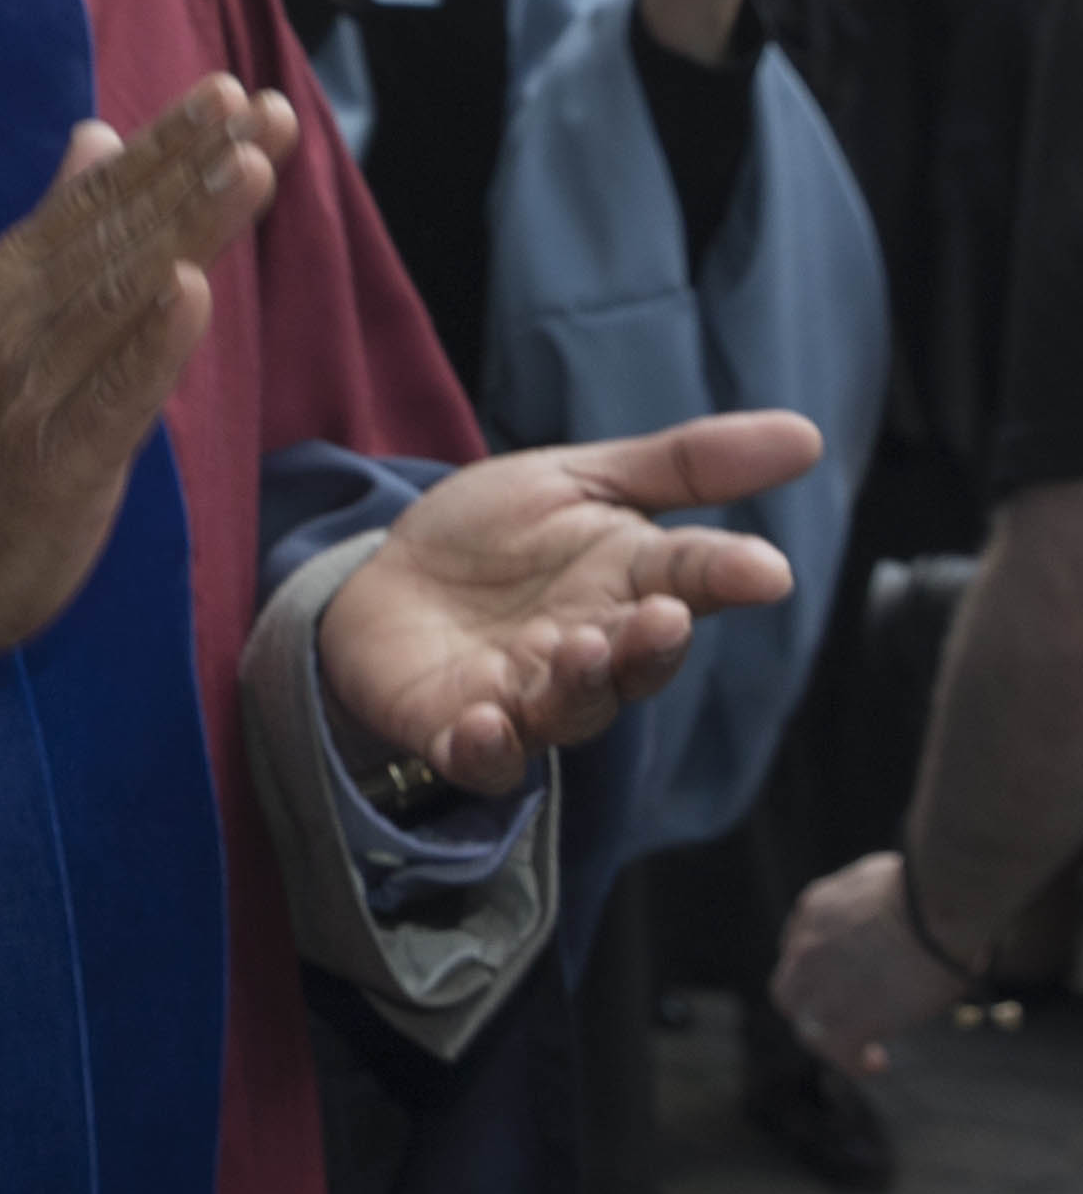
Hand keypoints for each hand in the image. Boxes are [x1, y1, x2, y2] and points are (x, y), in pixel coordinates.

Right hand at [0, 83, 292, 680]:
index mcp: (4, 280)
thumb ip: (58, 228)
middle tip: (263, 105)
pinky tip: (190, 291)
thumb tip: (99, 135)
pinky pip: (112, 393)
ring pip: (121, 295)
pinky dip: (150, 341)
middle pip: (117, 231)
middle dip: (194, 164)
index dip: (168, 144)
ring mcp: (32, 388)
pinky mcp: (58, 460)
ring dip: (186, 227)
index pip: (99, 198)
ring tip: (247, 166)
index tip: (235, 90)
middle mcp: (13, 320)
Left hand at [313, 414, 817, 793]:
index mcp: (631, 586)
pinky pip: (482, 758)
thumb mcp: (579, 480)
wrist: (385, 580)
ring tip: (581, 647)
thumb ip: (684, 465)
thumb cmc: (496, 539)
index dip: (730, 576)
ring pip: (571, 710)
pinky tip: (486, 725)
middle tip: (661, 615)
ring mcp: (527, 698)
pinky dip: (487, 749)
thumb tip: (809, 435)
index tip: (765, 571)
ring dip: (580, 685)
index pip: (693, 580)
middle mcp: (592, 653)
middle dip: (652, 645)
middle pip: (639, 661)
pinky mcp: (456, 732)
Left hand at [774, 851, 970, 1077]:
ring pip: (805, 1023)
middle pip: (789, 989)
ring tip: (861, 1052)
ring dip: (829, 1039)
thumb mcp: (881, 879)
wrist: (935, 905)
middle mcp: (806, 947)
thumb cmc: (928, 887)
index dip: (821, 971)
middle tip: (844, 1022)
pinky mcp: (847, 1016)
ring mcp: (821, 984)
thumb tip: (896, 912)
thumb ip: (871, 901)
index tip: (846, 984)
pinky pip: (839, 1051)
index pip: (800, 949)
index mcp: (814, 911)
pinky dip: (854, 1062)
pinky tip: (876, 1063)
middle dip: (812, 1008)